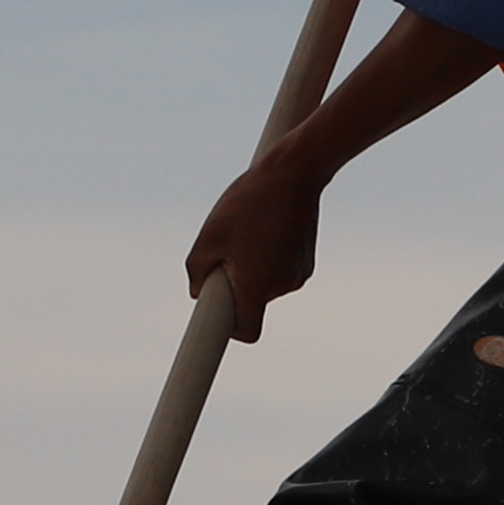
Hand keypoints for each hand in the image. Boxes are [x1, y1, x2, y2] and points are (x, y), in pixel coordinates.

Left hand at [185, 142, 323, 340]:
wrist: (294, 173)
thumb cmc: (248, 202)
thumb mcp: (210, 234)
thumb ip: (197, 270)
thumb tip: (197, 290)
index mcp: (257, 286)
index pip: (246, 331)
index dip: (229, 329)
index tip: (216, 319)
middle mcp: (282, 287)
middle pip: (252, 303)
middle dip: (236, 285)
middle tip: (226, 251)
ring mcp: (298, 275)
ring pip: (265, 284)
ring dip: (252, 268)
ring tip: (247, 231)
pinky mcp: (306, 261)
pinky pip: (279, 270)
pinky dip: (268, 258)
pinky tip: (265, 227)